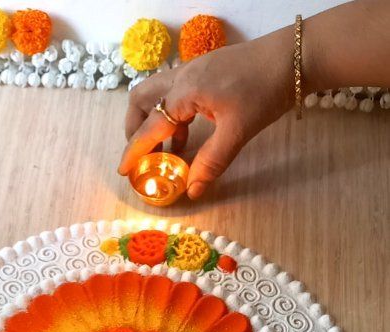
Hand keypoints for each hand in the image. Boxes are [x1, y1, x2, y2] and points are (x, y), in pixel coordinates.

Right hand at [118, 29, 293, 198]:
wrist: (293, 56)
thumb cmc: (265, 90)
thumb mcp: (238, 132)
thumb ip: (212, 162)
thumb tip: (192, 190)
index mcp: (184, 91)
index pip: (150, 126)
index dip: (134, 151)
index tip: (123, 171)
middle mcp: (182, 77)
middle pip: (141, 100)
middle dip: (134, 129)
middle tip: (141, 157)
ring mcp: (193, 70)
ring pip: (156, 94)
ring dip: (152, 122)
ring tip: (165, 152)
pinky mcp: (205, 71)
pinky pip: (175, 93)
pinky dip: (172, 116)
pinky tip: (187, 137)